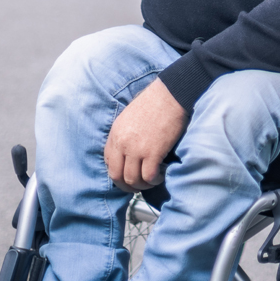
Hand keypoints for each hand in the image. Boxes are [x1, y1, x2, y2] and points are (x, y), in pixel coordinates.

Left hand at [104, 78, 187, 192]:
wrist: (171, 94)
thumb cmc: (155, 102)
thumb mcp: (129, 117)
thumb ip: (125, 134)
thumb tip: (129, 153)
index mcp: (115, 133)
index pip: (108, 161)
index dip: (117, 172)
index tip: (127, 174)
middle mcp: (122, 143)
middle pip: (116, 176)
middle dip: (127, 186)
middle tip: (138, 186)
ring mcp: (136, 149)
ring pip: (132, 180)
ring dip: (143, 185)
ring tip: (153, 179)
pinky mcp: (152, 153)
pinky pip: (149, 176)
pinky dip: (155, 180)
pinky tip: (161, 175)